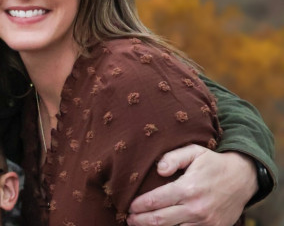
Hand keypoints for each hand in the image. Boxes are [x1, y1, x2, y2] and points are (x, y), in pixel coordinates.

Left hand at [127, 145, 255, 225]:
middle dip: (141, 221)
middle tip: (129, 219)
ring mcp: (205, 222)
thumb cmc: (213, 163)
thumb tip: (159, 169)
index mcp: (188, 188)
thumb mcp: (194, 152)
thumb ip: (173, 157)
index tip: (129, 206)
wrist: (243, 179)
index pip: (156, 200)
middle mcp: (196, 208)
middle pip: (160, 220)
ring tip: (140, 224)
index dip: (140, 205)